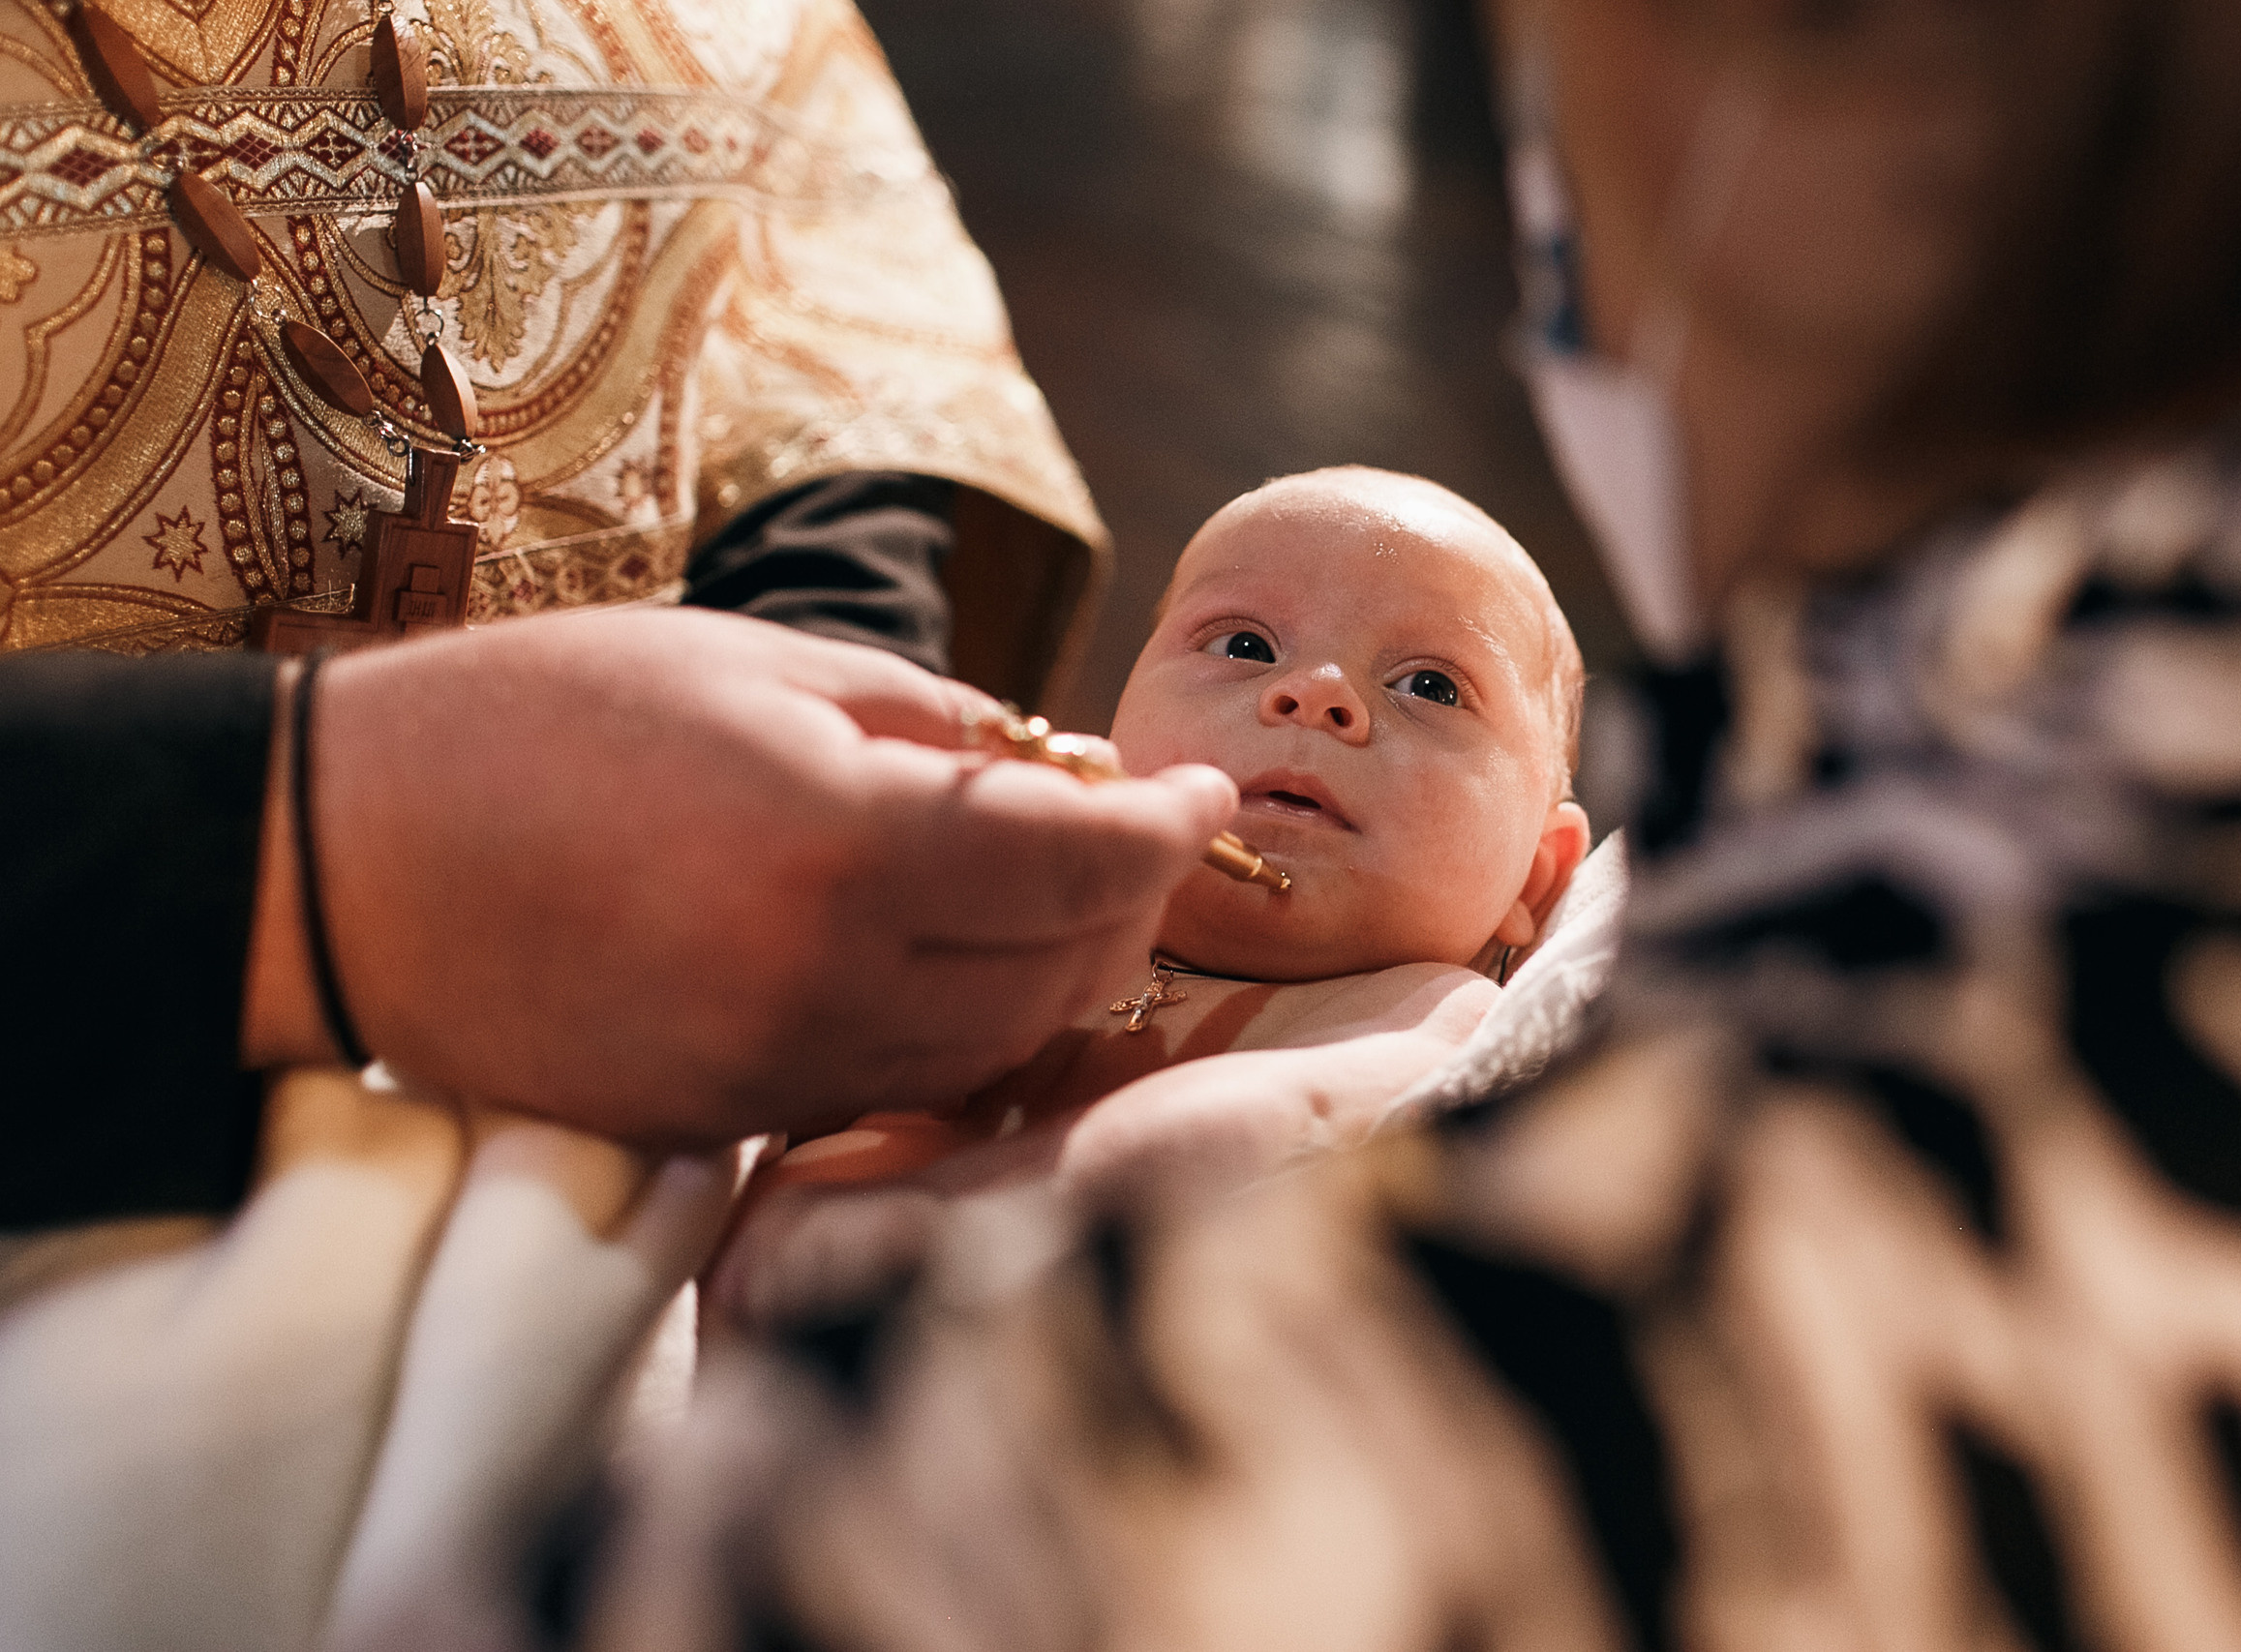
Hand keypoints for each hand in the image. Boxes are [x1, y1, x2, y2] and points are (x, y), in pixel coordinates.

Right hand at [243, 608, 1235, 1142]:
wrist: (342, 861)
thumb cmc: (541, 721)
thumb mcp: (755, 663)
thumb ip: (934, 724)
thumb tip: (1065, 772)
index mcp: (844, 841)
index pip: (1088, 863)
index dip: (1172, 830)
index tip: (1205, 795)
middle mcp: (824, 982)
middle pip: (1064, 973)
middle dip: (1130, 904)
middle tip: (1139, 837)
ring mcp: (774, 1074)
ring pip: (995, 1048)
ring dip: (1057, 976)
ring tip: (1058, 894)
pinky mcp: (727, 1125)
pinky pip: (898, 1086)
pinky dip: (960, 1031)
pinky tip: (953, 961)